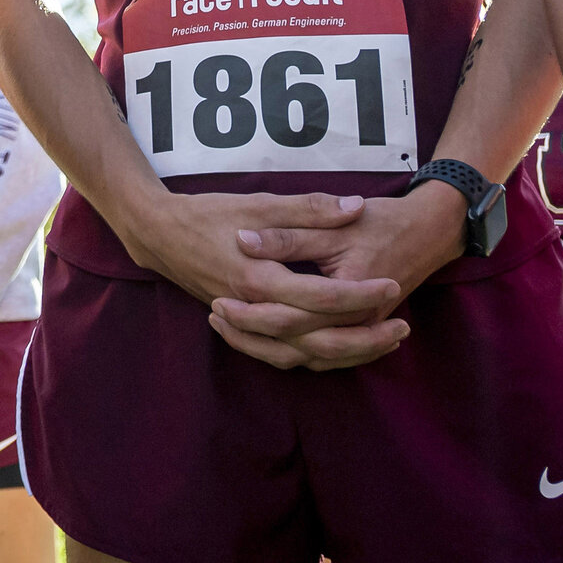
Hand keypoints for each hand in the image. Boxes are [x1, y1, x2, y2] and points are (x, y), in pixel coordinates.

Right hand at [114, 190, 406, 371]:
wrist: (159, 234)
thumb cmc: (208, 214)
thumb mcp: (259, 203)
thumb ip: (308, 208)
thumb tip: (355, 207)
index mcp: (261, 277)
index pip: (323, 296)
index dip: (363, 292)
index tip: (393, 284)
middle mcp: (255, 308)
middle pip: (319, 339)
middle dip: (365, 338)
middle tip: (402, 328)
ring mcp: (248, 322)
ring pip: (302, 355)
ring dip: (345, 354)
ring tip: (380, 343)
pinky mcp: (243, 326)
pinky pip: (281, 356)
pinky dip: (312, 358)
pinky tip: (337, 350)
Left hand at [213, 182, 465, 370]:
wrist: (429, 232)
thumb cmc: (382, 222)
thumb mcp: (335, 223)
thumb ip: (290, 233)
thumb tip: (242, 239)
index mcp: (348, 293)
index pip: (293, 315)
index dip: (252, 312)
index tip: (217, 301)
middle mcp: (358, 321)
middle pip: (298, 345)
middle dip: (254, 337)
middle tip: (215, 317)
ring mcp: (362, 331)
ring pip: (311, 358)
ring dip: (270, 350)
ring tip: (229, 330)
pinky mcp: (361, 332)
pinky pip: (325, 357)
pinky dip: (294, 353)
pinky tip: (265, 340)